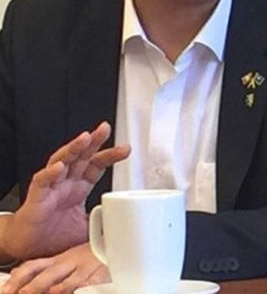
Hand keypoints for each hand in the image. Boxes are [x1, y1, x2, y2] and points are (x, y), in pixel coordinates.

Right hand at [0, 122, 129, 259]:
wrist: (29, 247)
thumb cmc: (55, 235)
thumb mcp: (88, 230)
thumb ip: (105, 223)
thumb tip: (125, 224)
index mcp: (79, 187)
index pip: (96, 165)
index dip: (110, 156)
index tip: (126, 149)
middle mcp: (66, 183)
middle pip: (81, 156)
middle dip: (93, 141)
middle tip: (105, 129)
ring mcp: (51, 188)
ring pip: (61, 162)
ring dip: (73, 149)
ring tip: (85, 138)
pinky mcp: (36, 198)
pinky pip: (42, 182)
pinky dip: (50, 173)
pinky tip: (60, 167)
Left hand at [1, 243, 108, 293]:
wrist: (119, 244)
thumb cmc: (92, 256)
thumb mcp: (65, 258)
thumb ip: (43, 266)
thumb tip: (17, 273)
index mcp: (58, 259)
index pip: (32, 266)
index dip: (18, 279)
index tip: (8, 290)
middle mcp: (69, 262)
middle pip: (47, 276)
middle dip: (34, 287)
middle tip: (23, 293)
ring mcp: (85, 269)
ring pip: (68, 282)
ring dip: (59, 289)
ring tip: (54, 292)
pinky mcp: (100, 275)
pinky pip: (90, 284)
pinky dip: (83, 289)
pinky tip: (79, 291)